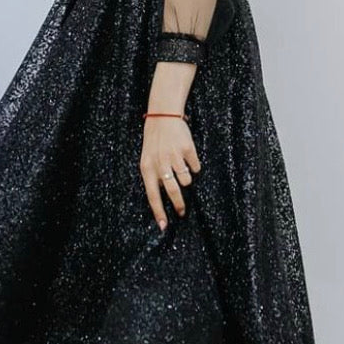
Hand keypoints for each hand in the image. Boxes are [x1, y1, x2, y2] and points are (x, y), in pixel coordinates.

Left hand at [139, 115, 200, 230]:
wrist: (163, 117)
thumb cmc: (155, 142)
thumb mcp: (148, 159)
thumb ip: (154, 177)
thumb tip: (164, 200)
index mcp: (147, 168)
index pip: (152, 195)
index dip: (158, 212)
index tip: (164, 226)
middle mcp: (160, 163)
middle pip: (173, 191)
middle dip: (179, 205)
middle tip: (182, 212)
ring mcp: (174, 156)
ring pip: (187, 180)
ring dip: (187, 178)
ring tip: (181, 168)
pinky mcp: (187, 149)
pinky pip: (195, 168)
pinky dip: (194, 165)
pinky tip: (187, 157)